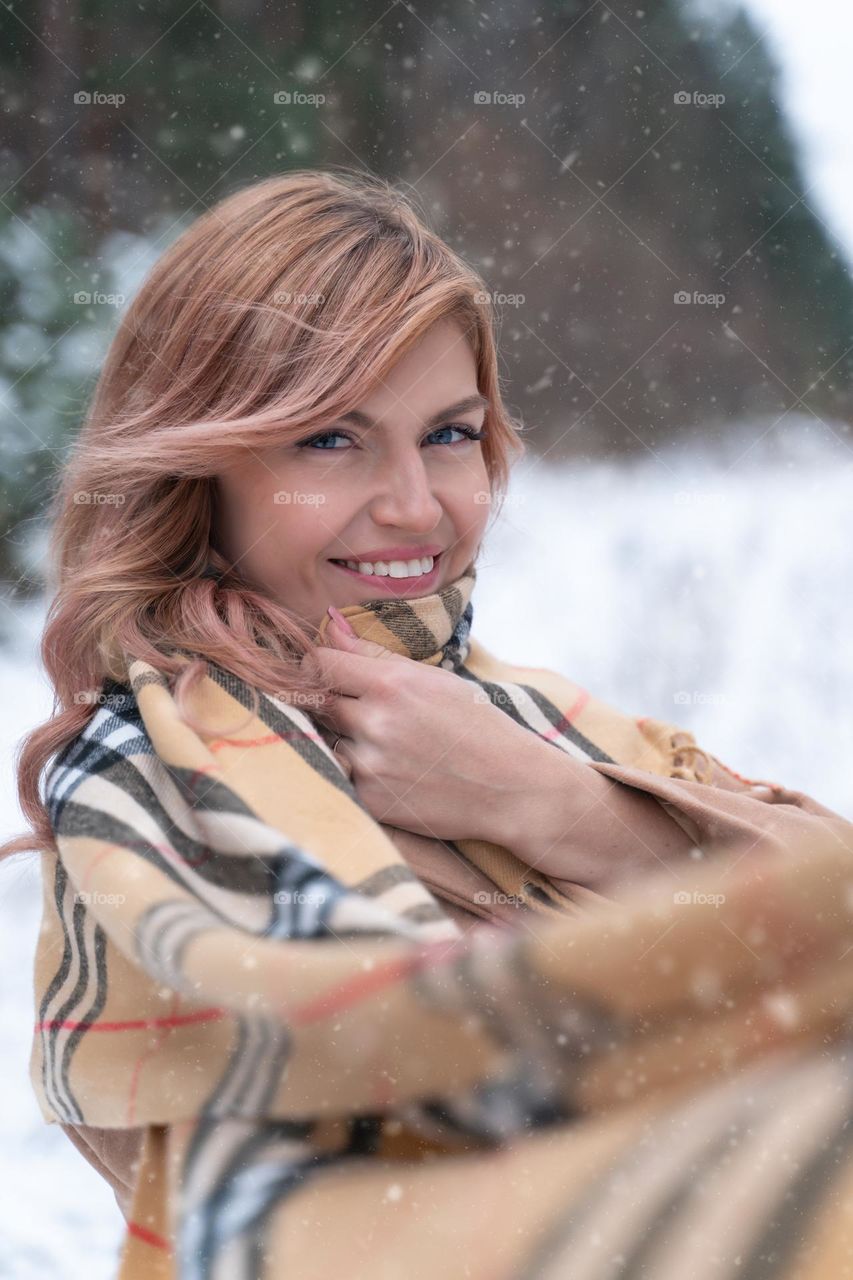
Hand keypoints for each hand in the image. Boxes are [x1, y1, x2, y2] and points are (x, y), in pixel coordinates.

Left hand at [301, 608, 550, 841]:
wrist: (511, 788)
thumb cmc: (477, 726)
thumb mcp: (434, 679)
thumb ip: (374, 654)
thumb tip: (331, 625)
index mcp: (391, 685)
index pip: (319, 663)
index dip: (320, 663)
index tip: (331, 671)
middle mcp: (375, 723)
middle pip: (318, 701)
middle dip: (334, 702)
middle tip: (366, 709)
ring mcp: (370, 765)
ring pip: (328, 739)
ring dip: (346, 739)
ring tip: (390, 744)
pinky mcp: (370, 799)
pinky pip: (343, 775)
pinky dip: (360, 771)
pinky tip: (395, 770)